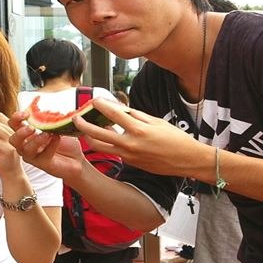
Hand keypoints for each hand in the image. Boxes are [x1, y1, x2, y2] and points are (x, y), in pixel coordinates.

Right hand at [8, 110, 86, 180]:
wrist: (77, 158)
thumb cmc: (65, 141)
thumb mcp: (57, 125)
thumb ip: (49, 118)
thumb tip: (46, 109)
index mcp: (27, 133)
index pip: (14, 124)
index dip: (16, 118)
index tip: (27, 113)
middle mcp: (27, 145)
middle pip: (13, 140)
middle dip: (20, 133)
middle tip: (32, 127)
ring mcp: (34, 156)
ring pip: (25, 150)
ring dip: (35, 141)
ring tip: (47, 134)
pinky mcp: (43, 164)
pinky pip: (42, 156)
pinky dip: (50, 146)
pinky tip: (57, 138)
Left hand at [72, 98, 206, 176]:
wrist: (186, 160)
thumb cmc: (175, 139)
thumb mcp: (156, 121)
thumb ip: (136, 115)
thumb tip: (119, 108)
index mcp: (139, 130)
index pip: (113, 114)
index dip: (101, 105)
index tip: (93, 99)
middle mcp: (130, 144)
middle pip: (98, 133)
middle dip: (83, 124)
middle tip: (76, 117)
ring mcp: (128, 155)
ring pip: (100, 146)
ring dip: (89, 137)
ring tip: (84, 129)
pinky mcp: (130, 162)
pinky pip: (112, 151)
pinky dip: (105, 143)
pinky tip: (103, 135)